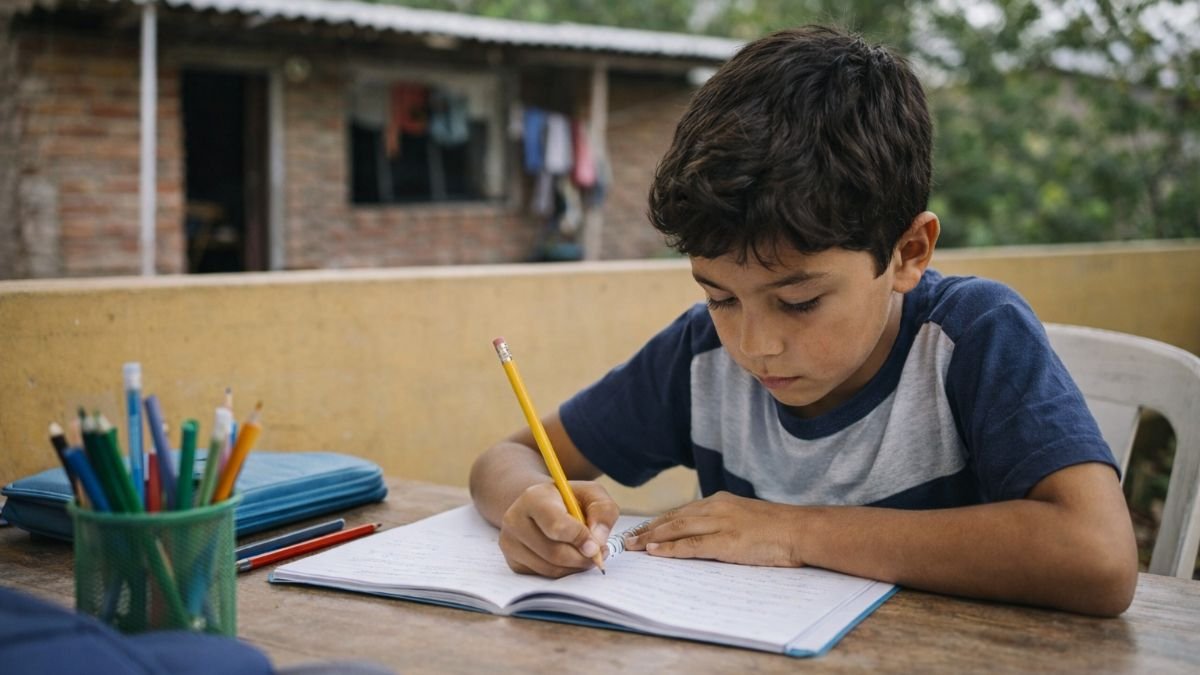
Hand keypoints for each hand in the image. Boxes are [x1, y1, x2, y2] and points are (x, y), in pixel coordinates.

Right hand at [498, 481, 618, 577]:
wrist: (540, 506)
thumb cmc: (569, 500)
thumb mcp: (591, 494)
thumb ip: (602, 511)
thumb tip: (597, 542)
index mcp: (534, 497)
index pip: (557, 526)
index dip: (580, 539)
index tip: (596, 546)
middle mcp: (515, 519)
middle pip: (554, 552)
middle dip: (581, 558)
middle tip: (597, 555)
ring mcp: (510, 542)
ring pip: (550, 569)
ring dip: (574, 567)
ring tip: (584, 554)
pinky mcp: (513, 561)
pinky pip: (544, 576)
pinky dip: (563, 572)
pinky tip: (569, 558)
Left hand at [624, 491, 804, 566]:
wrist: (802, 530)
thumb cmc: (779, 530)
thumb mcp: (746, 519)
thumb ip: (724, 524)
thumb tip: (704, 538)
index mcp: (721, 502)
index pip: (681, 512)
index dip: (658, 522)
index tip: (640, 530)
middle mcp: (716, 508)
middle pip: (673, 518)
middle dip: (647, 529)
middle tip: (627, 539)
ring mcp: (721, 523)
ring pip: (677, 528)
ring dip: (651, 538)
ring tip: (632, 547)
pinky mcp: (728, 541)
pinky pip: (692, 545)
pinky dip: (670, 549)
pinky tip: (655, 552)